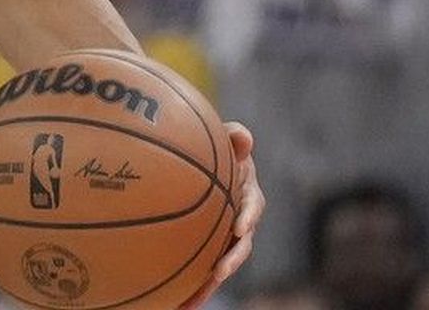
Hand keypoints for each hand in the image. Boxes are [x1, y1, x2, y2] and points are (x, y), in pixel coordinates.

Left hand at [177, 122, 263, 309]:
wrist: (205, 163)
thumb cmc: (218, 148)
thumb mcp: (228, 140)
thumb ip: (234, 137)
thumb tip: (244, 135)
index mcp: (248, 193)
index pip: (254, 205)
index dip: (249, 216)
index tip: (240, 227)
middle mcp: (241, 219)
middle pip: (240, 245)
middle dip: (231, 260)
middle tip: (219, 272)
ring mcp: (225, 237)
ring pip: (221, 263)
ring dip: (209, 283)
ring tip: (193, 301)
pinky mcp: (209, 248)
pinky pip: (201, 268)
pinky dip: (191, 287)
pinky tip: (174, 305)